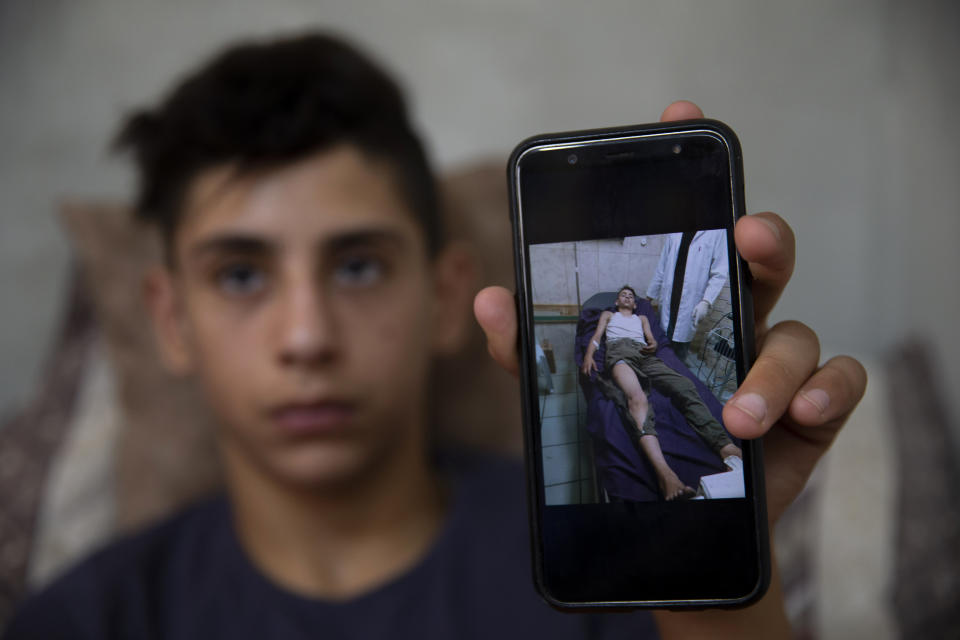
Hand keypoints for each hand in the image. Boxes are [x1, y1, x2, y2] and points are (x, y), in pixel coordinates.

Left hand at [474, 100, 866, 636]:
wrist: (666, 530)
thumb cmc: (621, 447)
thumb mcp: (567, 397)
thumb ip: (529, 352)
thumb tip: (491, 299)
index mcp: (675, 307)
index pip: (689, 229)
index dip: (690, 171)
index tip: (680, 114)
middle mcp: (729, 322)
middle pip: (760, 259)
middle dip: (761, 235)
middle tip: (748, 234)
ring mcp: (770, 364)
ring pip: (795, 331)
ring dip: (771, 366)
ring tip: (735, 415)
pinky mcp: (809, 413)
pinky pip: (839, 383)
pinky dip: (827, 392)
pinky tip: (802, 416)